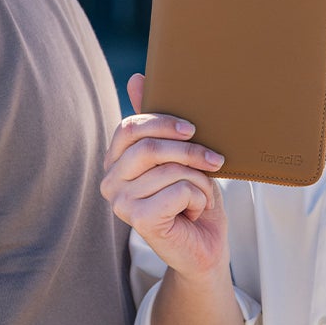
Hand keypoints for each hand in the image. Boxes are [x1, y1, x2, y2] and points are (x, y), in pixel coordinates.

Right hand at [101, 74, 228, 276]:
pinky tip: (193, 212)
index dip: (164, 123)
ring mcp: (120, 203)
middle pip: (150, 147)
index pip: (129, 128)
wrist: (205, 247)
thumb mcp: (179, 155)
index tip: (194, 129)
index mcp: (115, 162)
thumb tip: (137, 77)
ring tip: (199, 196)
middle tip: (215, 161)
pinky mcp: (138, 220)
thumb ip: (157, 123)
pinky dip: (197, 198)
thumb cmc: (192, 198)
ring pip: (170, 169)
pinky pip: (178, 190)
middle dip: (190, 152)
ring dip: (198, 181)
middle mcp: (109, 182)